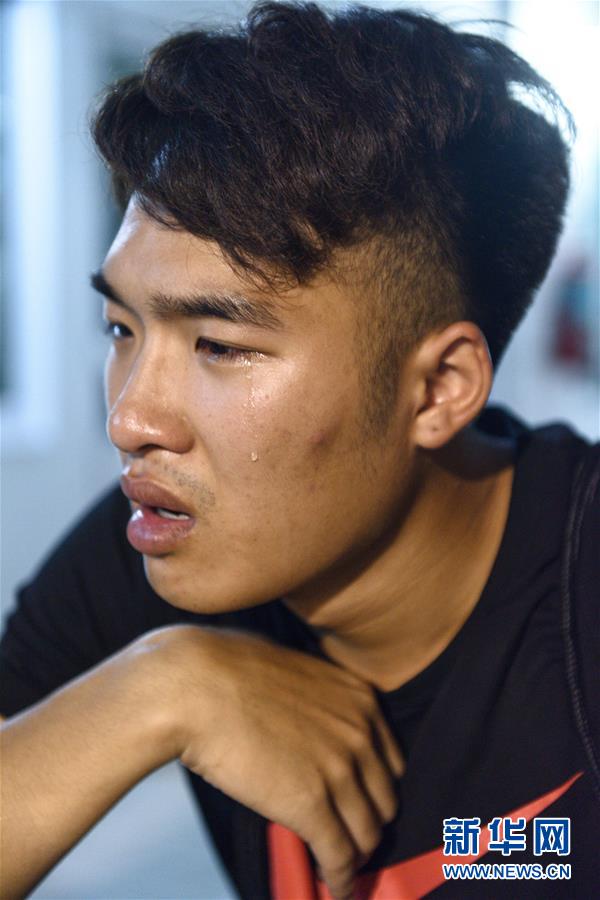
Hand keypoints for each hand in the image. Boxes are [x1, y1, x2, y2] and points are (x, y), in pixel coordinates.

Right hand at [149, 625, 403, 899]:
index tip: (361, 802)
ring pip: (367, 834)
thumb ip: (319, 706)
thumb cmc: (230, 671)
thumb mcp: (296, 675)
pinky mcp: (310, 805)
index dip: (375, 789)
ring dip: (354, 855)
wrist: (196, 686)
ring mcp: (339, 771)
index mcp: (360, 700)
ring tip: (339, 866)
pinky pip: (339, 856)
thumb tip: (310, 733)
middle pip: (384, 800)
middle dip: (367, 821)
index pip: (389, 762)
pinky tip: (334, 888)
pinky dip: (340, 879)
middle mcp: (360, 734)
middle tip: (348, 835)